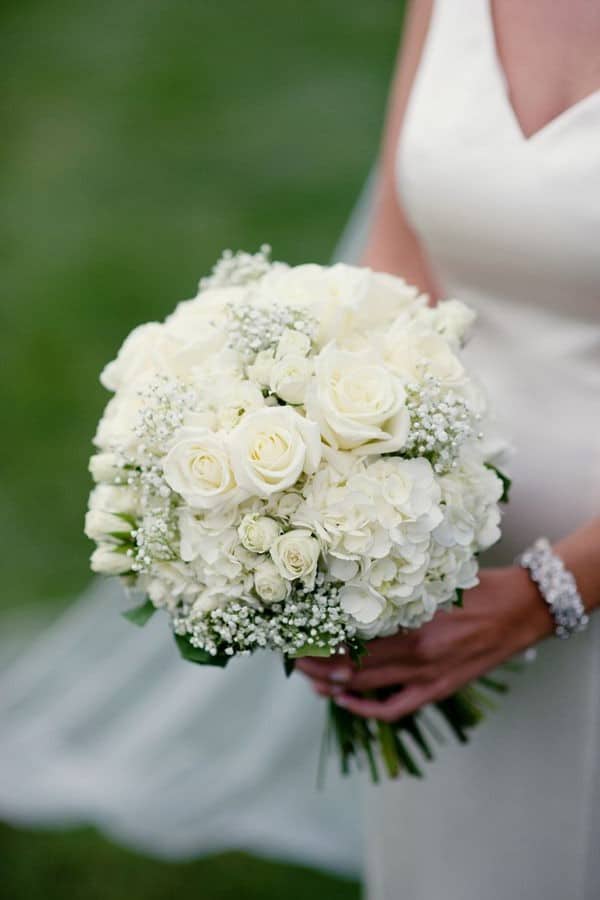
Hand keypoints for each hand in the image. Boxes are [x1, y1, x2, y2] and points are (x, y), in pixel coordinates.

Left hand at [296, 567, 552, 721]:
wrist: (524, 609)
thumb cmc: (480, 586)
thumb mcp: (434, 580)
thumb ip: (396, 590)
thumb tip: (350, 588)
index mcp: (415, 624)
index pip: (353, 640)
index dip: (321, 640)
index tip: (298, 632)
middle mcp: (418, 656)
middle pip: (352, 668)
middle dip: (317, 665)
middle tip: (293, 656)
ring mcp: (428, 677)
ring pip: (367, 688)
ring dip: (333, 686)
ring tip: (309, 678)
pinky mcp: (438, 689)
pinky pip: (395, 707)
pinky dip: (365, 709)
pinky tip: (344, 700)